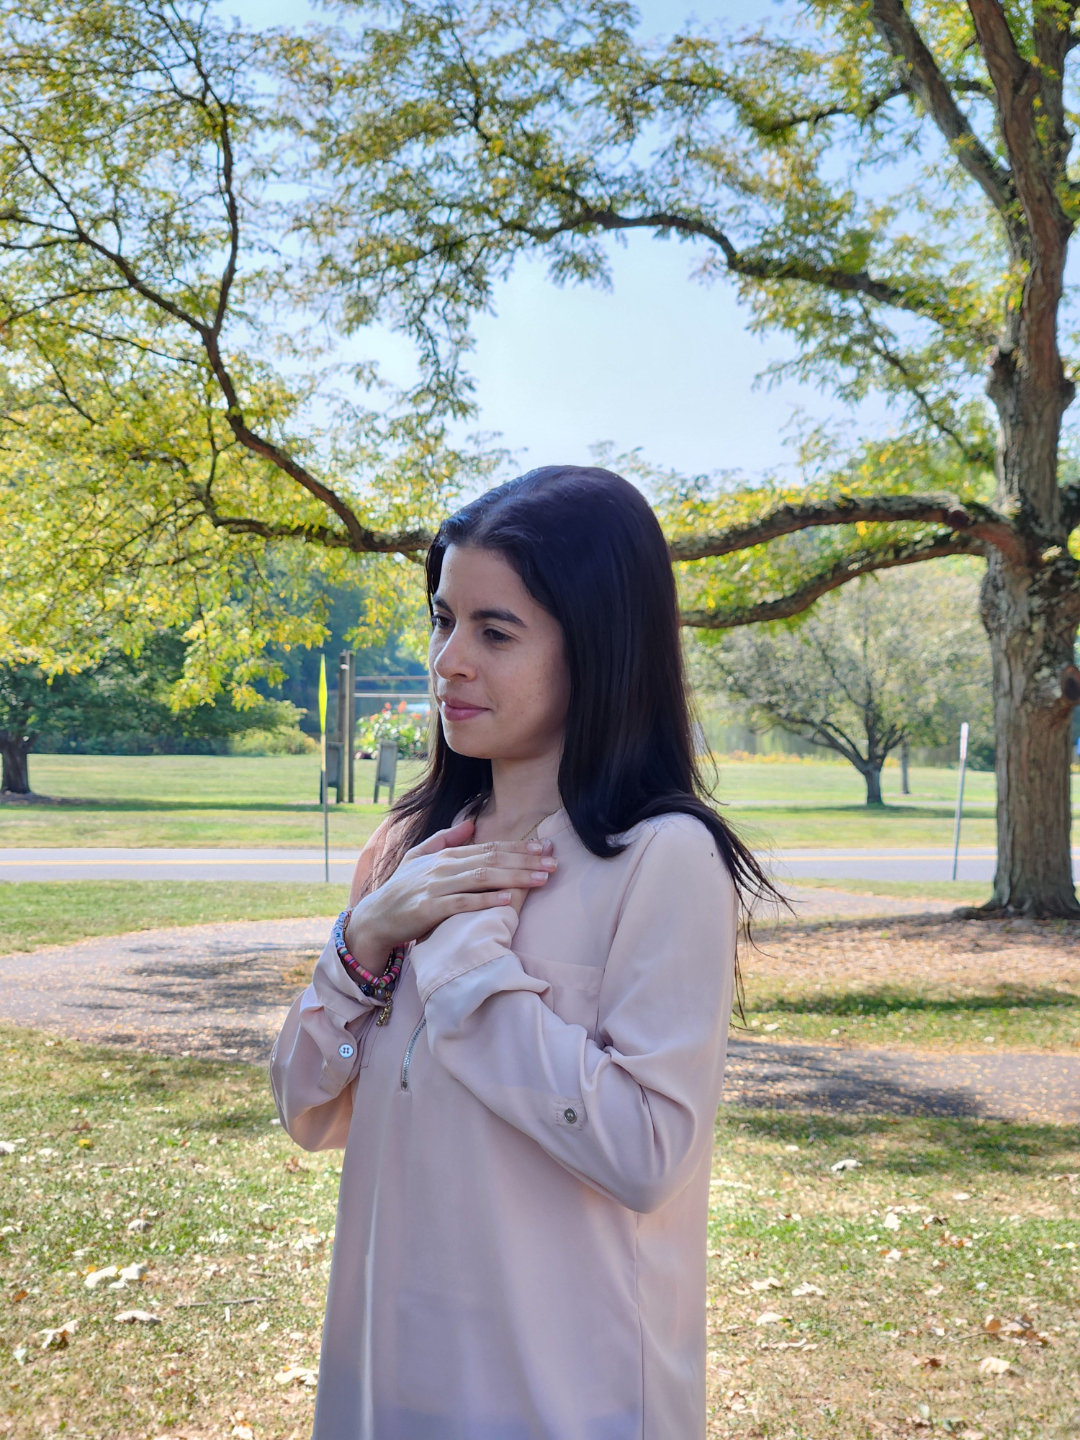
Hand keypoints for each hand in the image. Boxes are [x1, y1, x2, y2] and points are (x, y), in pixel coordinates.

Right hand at [343, 818, 555, 970]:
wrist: (374, 918)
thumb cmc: (401, 889)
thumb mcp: (419, 857)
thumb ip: (445, 839)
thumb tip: (471, 823)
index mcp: (445, 855)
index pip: (489, 847)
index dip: (518, 847)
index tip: (545, 848)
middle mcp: (443, 867)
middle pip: (491, 860)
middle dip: (525, 861)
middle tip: (554, 863)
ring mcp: (436, 887)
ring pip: (482, 878)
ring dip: (515, 878)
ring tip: (541, 879)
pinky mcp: (429, 909)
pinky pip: (462, 903)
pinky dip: (486, 900)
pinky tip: (508, 899)